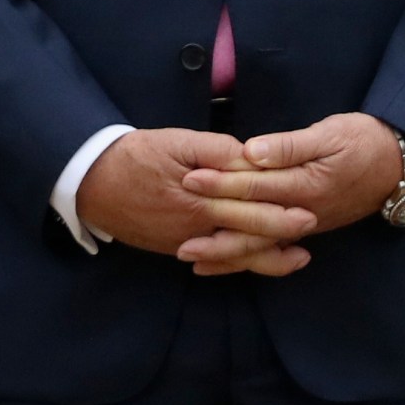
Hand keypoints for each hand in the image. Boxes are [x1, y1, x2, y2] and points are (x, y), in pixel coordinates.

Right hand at [75, 128, 312, 272]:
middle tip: (311, 226)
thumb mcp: (174, 141)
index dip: (279, 206)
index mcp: (200, 198)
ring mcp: (186, 242)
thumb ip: (214, 150)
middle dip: (282, 232)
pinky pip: (214, 259)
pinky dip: (237, 262)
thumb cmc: (135, 156)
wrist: (92, 183)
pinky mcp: (175, 247)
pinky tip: (253, 260)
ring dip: (267, 257)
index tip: (308, 203)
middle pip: (248, 234)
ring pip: (234, 254)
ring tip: (296, 258)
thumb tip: (248, 156)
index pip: (248, 205)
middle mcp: (196, 227)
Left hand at [182, 112, 404, 240]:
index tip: (190, 180)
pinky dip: (246, 256)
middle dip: (215, 232)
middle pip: (253, 227)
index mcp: (305, 185)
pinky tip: (221, 263)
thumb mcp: (329, 134)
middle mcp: (304, 212)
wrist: (397, 164)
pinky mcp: (305, 226)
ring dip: (227, 253)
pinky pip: (271, 246)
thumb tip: (252, 152)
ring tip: (192, 259)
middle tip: (180, 240)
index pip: (255, 187)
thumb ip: (289, 146)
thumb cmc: (361, 141)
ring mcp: (305, 223)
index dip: (221, 183)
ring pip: (261, 244)